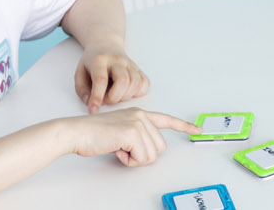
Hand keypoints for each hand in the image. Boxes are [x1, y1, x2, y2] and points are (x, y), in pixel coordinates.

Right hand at [60, 108, 200, 166]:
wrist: (76, 132)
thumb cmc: (93, 135)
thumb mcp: (120, 133)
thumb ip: (137, 137)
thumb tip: (148, 151)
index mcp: (139, 113)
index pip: (167, 120)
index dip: (183, 126)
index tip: (197, 129)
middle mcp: (142, 116)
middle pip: (160, 147)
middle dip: (143, 155)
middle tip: (124, 149)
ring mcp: (138, 123)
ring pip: (152, 155)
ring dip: (134, 158)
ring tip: (118, 148)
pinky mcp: (132, 133)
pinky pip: (141, 158)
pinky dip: (129, 160)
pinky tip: (116, 150)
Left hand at [74, 49, 149, 113]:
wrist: (106, 44)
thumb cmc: (92, 62)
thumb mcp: (80, 72)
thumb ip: (82, 90)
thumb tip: (90, 103)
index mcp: (99, 60)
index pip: (100, 79)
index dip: (97, 97)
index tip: (93, 110)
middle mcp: (117, 60)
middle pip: (123, 81)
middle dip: (114, 97)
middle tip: (106, 100)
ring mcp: (130, 64)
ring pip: (135, 83)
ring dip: (125, 96)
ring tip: (116, 95)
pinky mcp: (139, 69)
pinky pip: (145, 84)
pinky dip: (137, 92)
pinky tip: (127, 92)